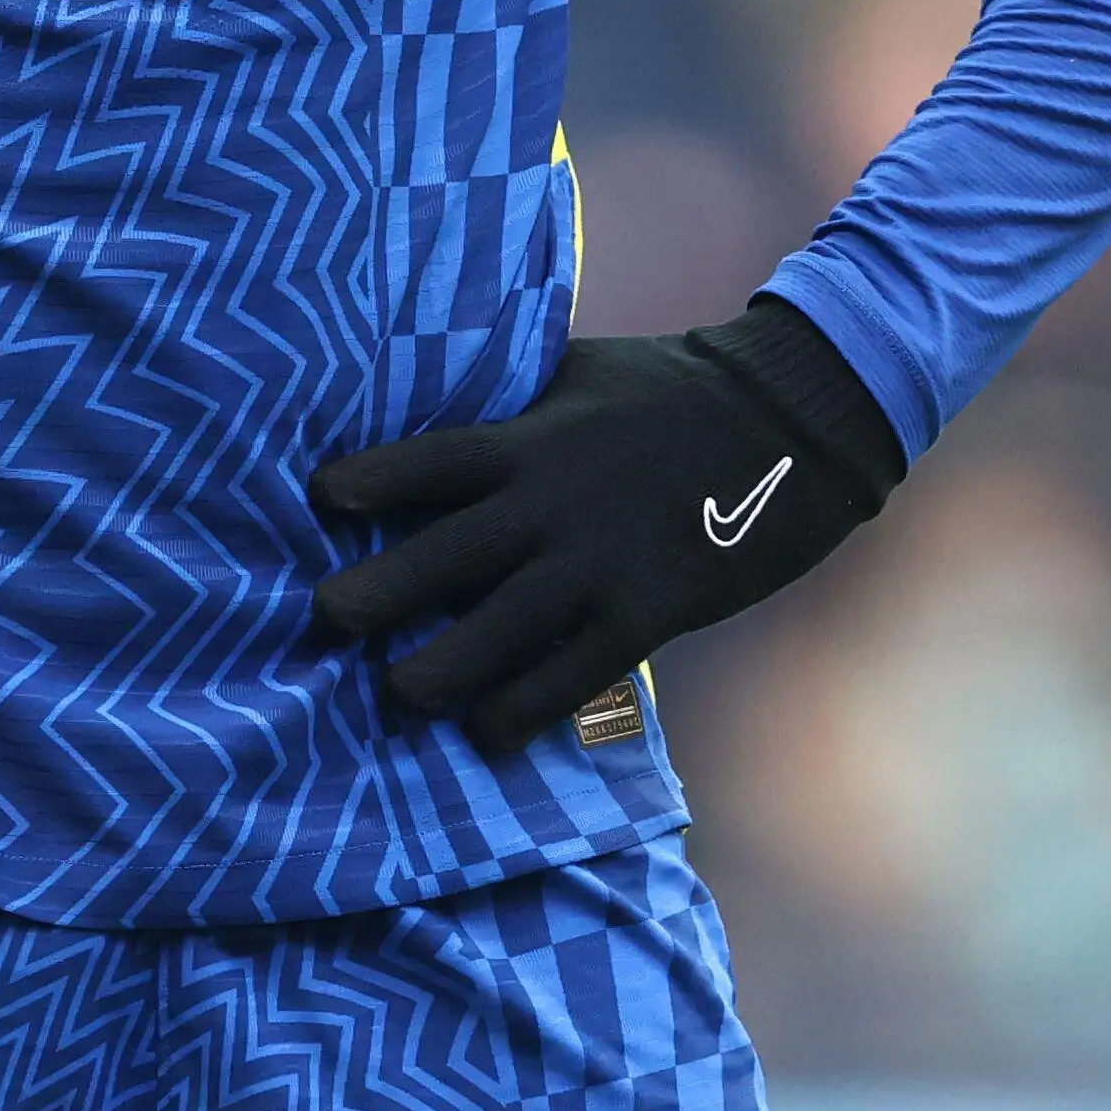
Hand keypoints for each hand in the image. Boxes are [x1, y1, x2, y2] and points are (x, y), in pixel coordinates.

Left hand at [307, 298, 901, 759]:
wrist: (790, 419)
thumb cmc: (672, 389)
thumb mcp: (578, 375)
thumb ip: (512, 406)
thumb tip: (440, 408)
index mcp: (525, 440)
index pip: (423, 464)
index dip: (364, 485)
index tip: (320, 504)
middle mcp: (547, 505)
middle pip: (438, 558)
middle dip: (370, 597)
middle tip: (324, 623)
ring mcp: (595, 565)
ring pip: (491, 636)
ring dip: (431, 675)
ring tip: (397, 693)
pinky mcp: (645, 614)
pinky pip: (567, 679)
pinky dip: (520, 713)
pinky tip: (486, 736)